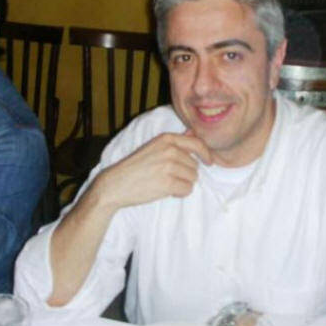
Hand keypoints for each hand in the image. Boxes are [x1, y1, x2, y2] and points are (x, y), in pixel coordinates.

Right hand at [92, 132, 213, 210]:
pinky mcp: (168, 183)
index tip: (209, 161)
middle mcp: (170, 150)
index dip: (206, 154)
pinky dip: (180, 193)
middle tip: (169, 177)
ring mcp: (169, 166)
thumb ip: (175, 141)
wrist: (117, 183)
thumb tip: (193, 132)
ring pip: (193, 178)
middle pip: (195, 165)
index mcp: (166, 138)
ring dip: (183, 183)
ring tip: (166, 183)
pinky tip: (167, 191)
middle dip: (186, 173)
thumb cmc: (136, 166)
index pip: (197, 143)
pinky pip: (187, 190)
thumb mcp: (154, 147)